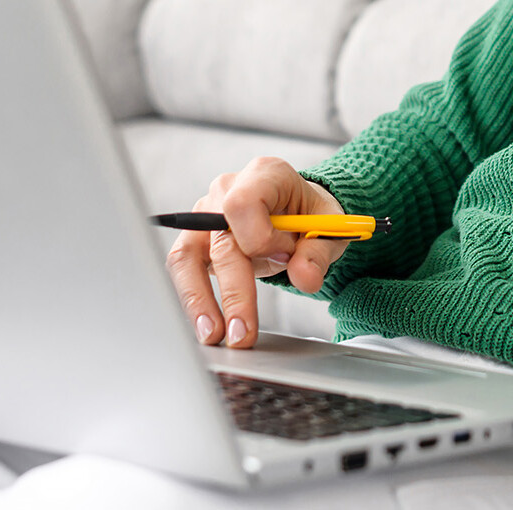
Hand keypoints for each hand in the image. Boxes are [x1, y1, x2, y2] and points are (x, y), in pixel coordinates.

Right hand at [164, 156, 349, 349]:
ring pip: (187, 257)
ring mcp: (205, 215)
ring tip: (214, 336)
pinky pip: (183, 269)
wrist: (297, 211)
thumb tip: (305, 278)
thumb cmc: (310, 213)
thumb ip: (318, 252)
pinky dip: (193, 300)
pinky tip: (206, 326)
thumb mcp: (329, 227)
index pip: (244, 204)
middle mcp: (227, 190)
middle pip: (220, 241)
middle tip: (243, 332)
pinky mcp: (195, 240)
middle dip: (234, 291)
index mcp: (264, 175)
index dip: (261, 238)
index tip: (284, 258)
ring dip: (199, 301)